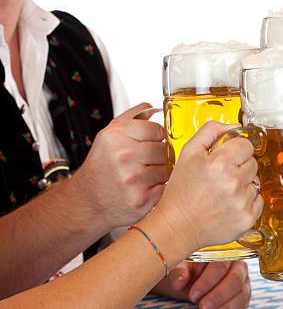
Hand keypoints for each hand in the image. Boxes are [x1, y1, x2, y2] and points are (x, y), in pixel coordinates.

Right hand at [68, 103, 167, 230]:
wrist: (87, 200)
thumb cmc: (102, 166)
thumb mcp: (109, 136)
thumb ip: (133, 117)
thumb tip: (155, 108)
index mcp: (115, 136)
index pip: (157, 129)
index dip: (157, 137)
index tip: (150, 143)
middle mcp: (123, 156)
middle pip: (165, 149)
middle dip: (160, 156)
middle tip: (146, 163)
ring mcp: (132, 179)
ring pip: (168, 169)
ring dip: (161, 173)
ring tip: (145, 176)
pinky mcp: (141, 199)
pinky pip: (166, 187)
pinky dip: (160, 188)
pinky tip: (146, 188)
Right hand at [148, 121, 262, 261]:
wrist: (176, 226)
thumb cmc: (180, 192)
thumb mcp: (188, 153)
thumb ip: (211, 131)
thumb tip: (236, 126)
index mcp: (219, 163)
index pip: (246, 145)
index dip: (235, 150)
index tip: (226, 157)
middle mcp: (233, 182)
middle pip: (252, 163)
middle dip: (239, 167)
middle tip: (221, 177)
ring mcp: (242, 202)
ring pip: (256, 182)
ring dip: (243, 185)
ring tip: (223, 192)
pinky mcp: (247, 218)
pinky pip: (258, 201)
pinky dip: (247, 202)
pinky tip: (229, 204)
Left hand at [157, 261, 250, 308]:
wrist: (189, 282)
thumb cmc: (186, 271)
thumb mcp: (179, 270)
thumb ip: (179, 273)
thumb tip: (179, 282)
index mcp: (222, 251)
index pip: (221, 265)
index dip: (208, 281)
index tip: (193, 296)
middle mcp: (237, 264)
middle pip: (235, 279)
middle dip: (218, 296)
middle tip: (202, 308)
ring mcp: (243, 280)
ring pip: (242, 293)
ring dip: (224, 307)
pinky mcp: (243, 295)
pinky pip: (241, 305)